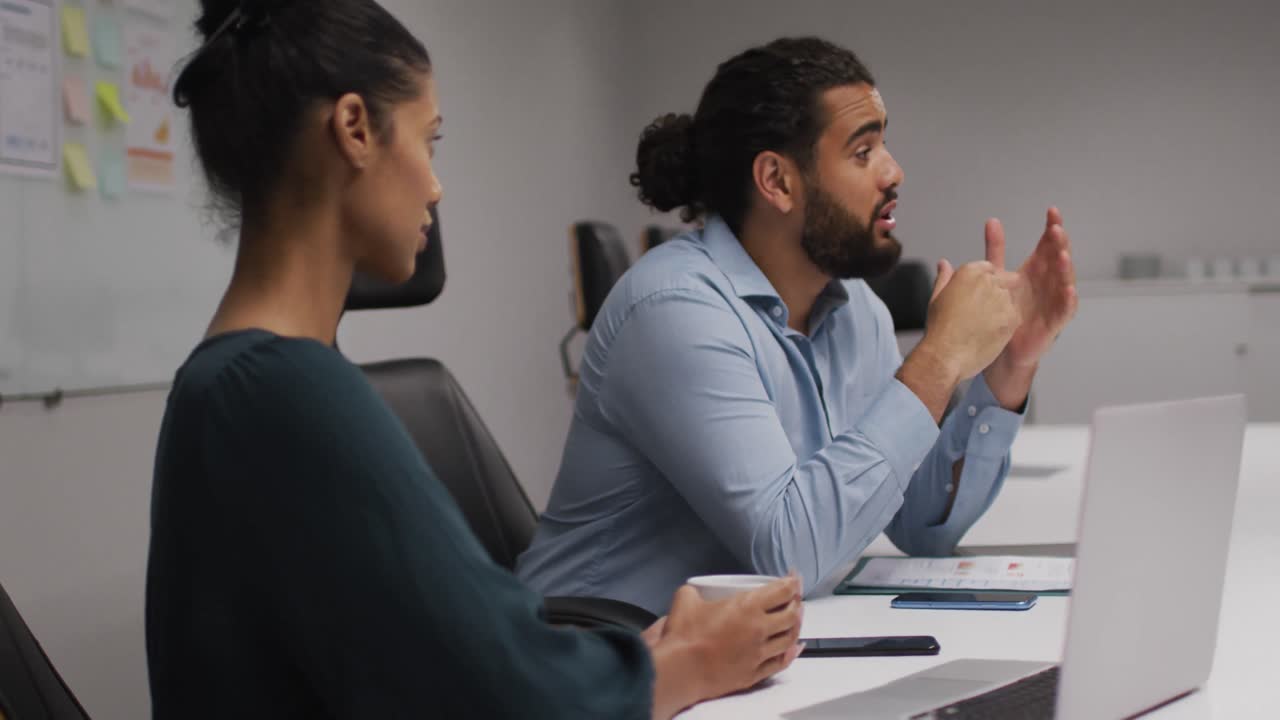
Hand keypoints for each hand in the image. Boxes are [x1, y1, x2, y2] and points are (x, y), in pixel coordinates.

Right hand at [649, 575, 803, 718]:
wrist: (680, 670)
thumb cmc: (684, 637)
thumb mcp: (686, 599)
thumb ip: (695, 591)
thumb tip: (694, 592)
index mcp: (747, 606)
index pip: (782, 591)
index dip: (793, 582)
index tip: (793, 578)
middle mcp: (759, 629)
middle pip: (792, 615)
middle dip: (797, 604)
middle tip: (794, 599)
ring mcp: (759, 653)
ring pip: (790, 638)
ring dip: (797, 627)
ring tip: (795, 621)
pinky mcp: (754, 673)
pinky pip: (781, 663)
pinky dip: (791, 654)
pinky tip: (794, 649)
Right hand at [920, 259, 1021, 380]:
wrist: (946, 355)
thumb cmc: (939, 329)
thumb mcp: (936, 298)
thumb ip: (944, 277)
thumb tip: (944, 264)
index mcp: (970, 272)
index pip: (989, 268)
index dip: (985, 282)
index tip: (978, 295)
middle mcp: (988, 281)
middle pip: (1003, 281)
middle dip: (995, 294)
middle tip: (980, 314)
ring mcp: (1002, 299)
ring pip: (1009, 300)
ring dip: (1001, 309)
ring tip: (981, 326)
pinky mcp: (1012, 318)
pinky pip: (1014, 316)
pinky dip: (1005, 324)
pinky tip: (988, 333)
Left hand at [987, 208, 1077, 368]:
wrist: (1000, 351)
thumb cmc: (1003, 312)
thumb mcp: (997, 276)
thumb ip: (996, 250)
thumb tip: (992, 221)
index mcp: (1035, 271)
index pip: (1047, 246)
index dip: (1051, 229)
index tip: (1052, 212)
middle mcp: (1047, 285)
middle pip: (1058, 260)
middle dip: (1059, 244)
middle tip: (1056, 230)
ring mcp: (1052, 303)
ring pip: (1065, 282)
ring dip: (1066, 269)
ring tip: (1062, 255)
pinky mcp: (1053, 324)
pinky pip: (1064, 311)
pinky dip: (1068, 301)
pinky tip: (1069, 290)